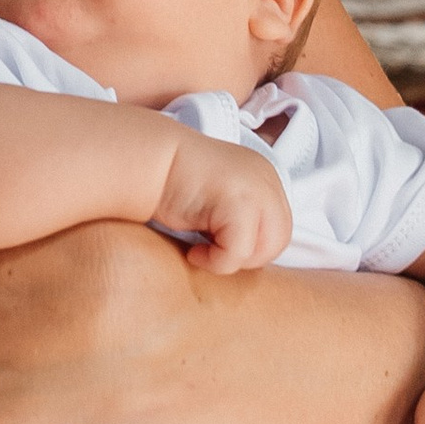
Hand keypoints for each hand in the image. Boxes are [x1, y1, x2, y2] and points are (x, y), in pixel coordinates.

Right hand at [158, 133, 293, 275]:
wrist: (146, 162)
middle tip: (212, 251)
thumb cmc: (172, 184)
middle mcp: (267, 179)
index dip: (250, 246)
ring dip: (231, 260)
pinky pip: (238, 253)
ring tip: (201, 250)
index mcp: (265, 176)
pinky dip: (215, 261)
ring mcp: (256, 189)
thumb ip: (243, 216)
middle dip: (245, 257)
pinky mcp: (239, 203)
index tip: (218, 243)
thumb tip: (252, 255)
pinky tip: (193, 250)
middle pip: (278, 240)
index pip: (278, 227)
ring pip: (262, 250)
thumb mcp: (220, 197)